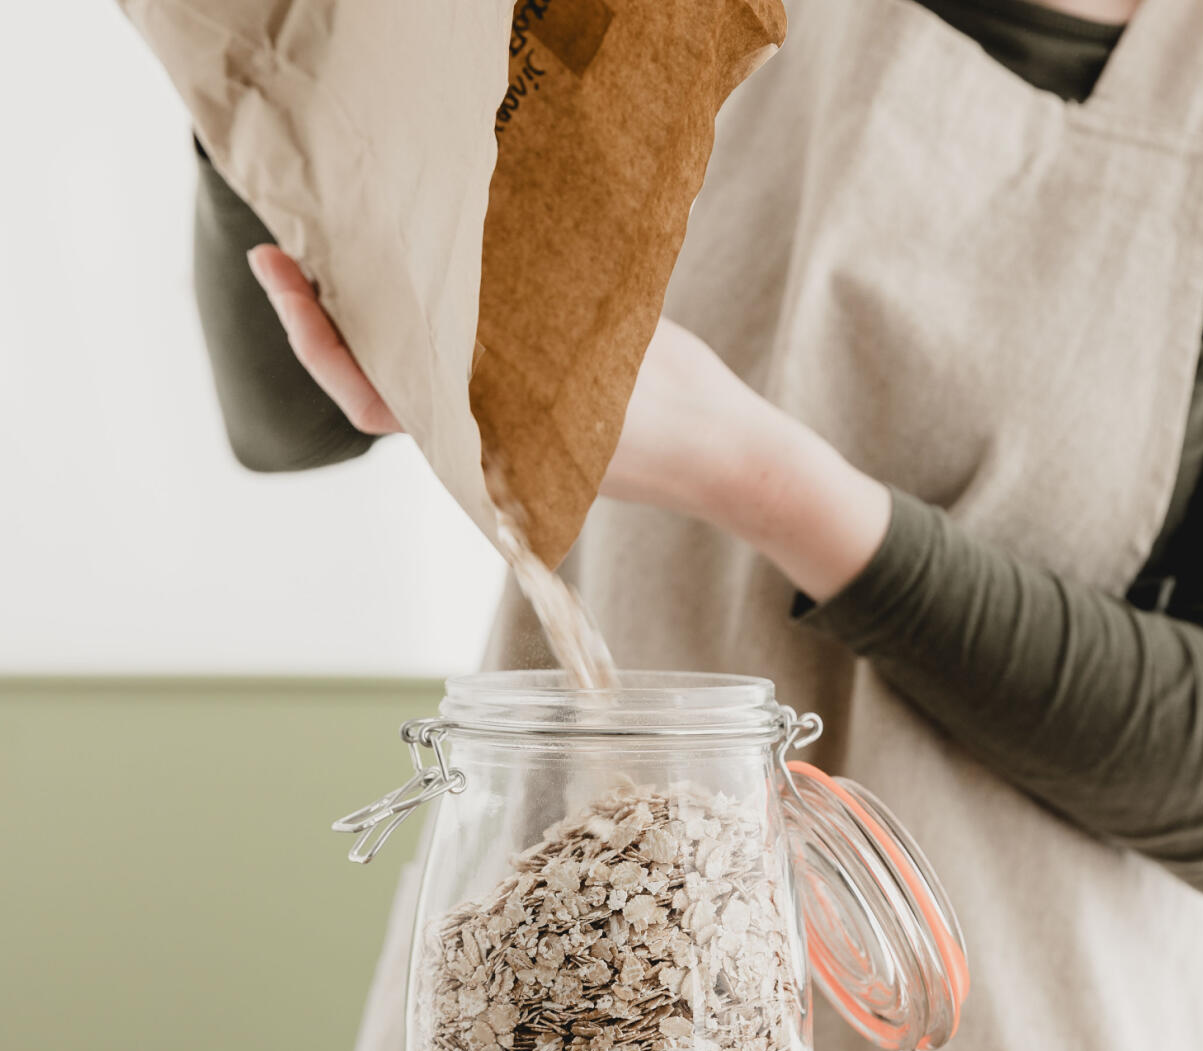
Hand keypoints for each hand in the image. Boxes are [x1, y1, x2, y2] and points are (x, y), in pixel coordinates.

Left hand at [248, 244, 890, 602]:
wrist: (718, 446)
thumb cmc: (658, 415)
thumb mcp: (576, 361)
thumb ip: (502, 332)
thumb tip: (432, 272)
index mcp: (471, 439)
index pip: (365, 396)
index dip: (314, 339)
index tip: (280, 273)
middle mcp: (470, 431)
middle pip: (371, 373)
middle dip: (321, 313)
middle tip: (279, 246)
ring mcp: (493, 415)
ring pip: (404, 362)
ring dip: (365, 309)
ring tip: (334, 247)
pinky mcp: (519, 393)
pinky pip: (449, 351)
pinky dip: (419, 310)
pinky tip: (414, 262)